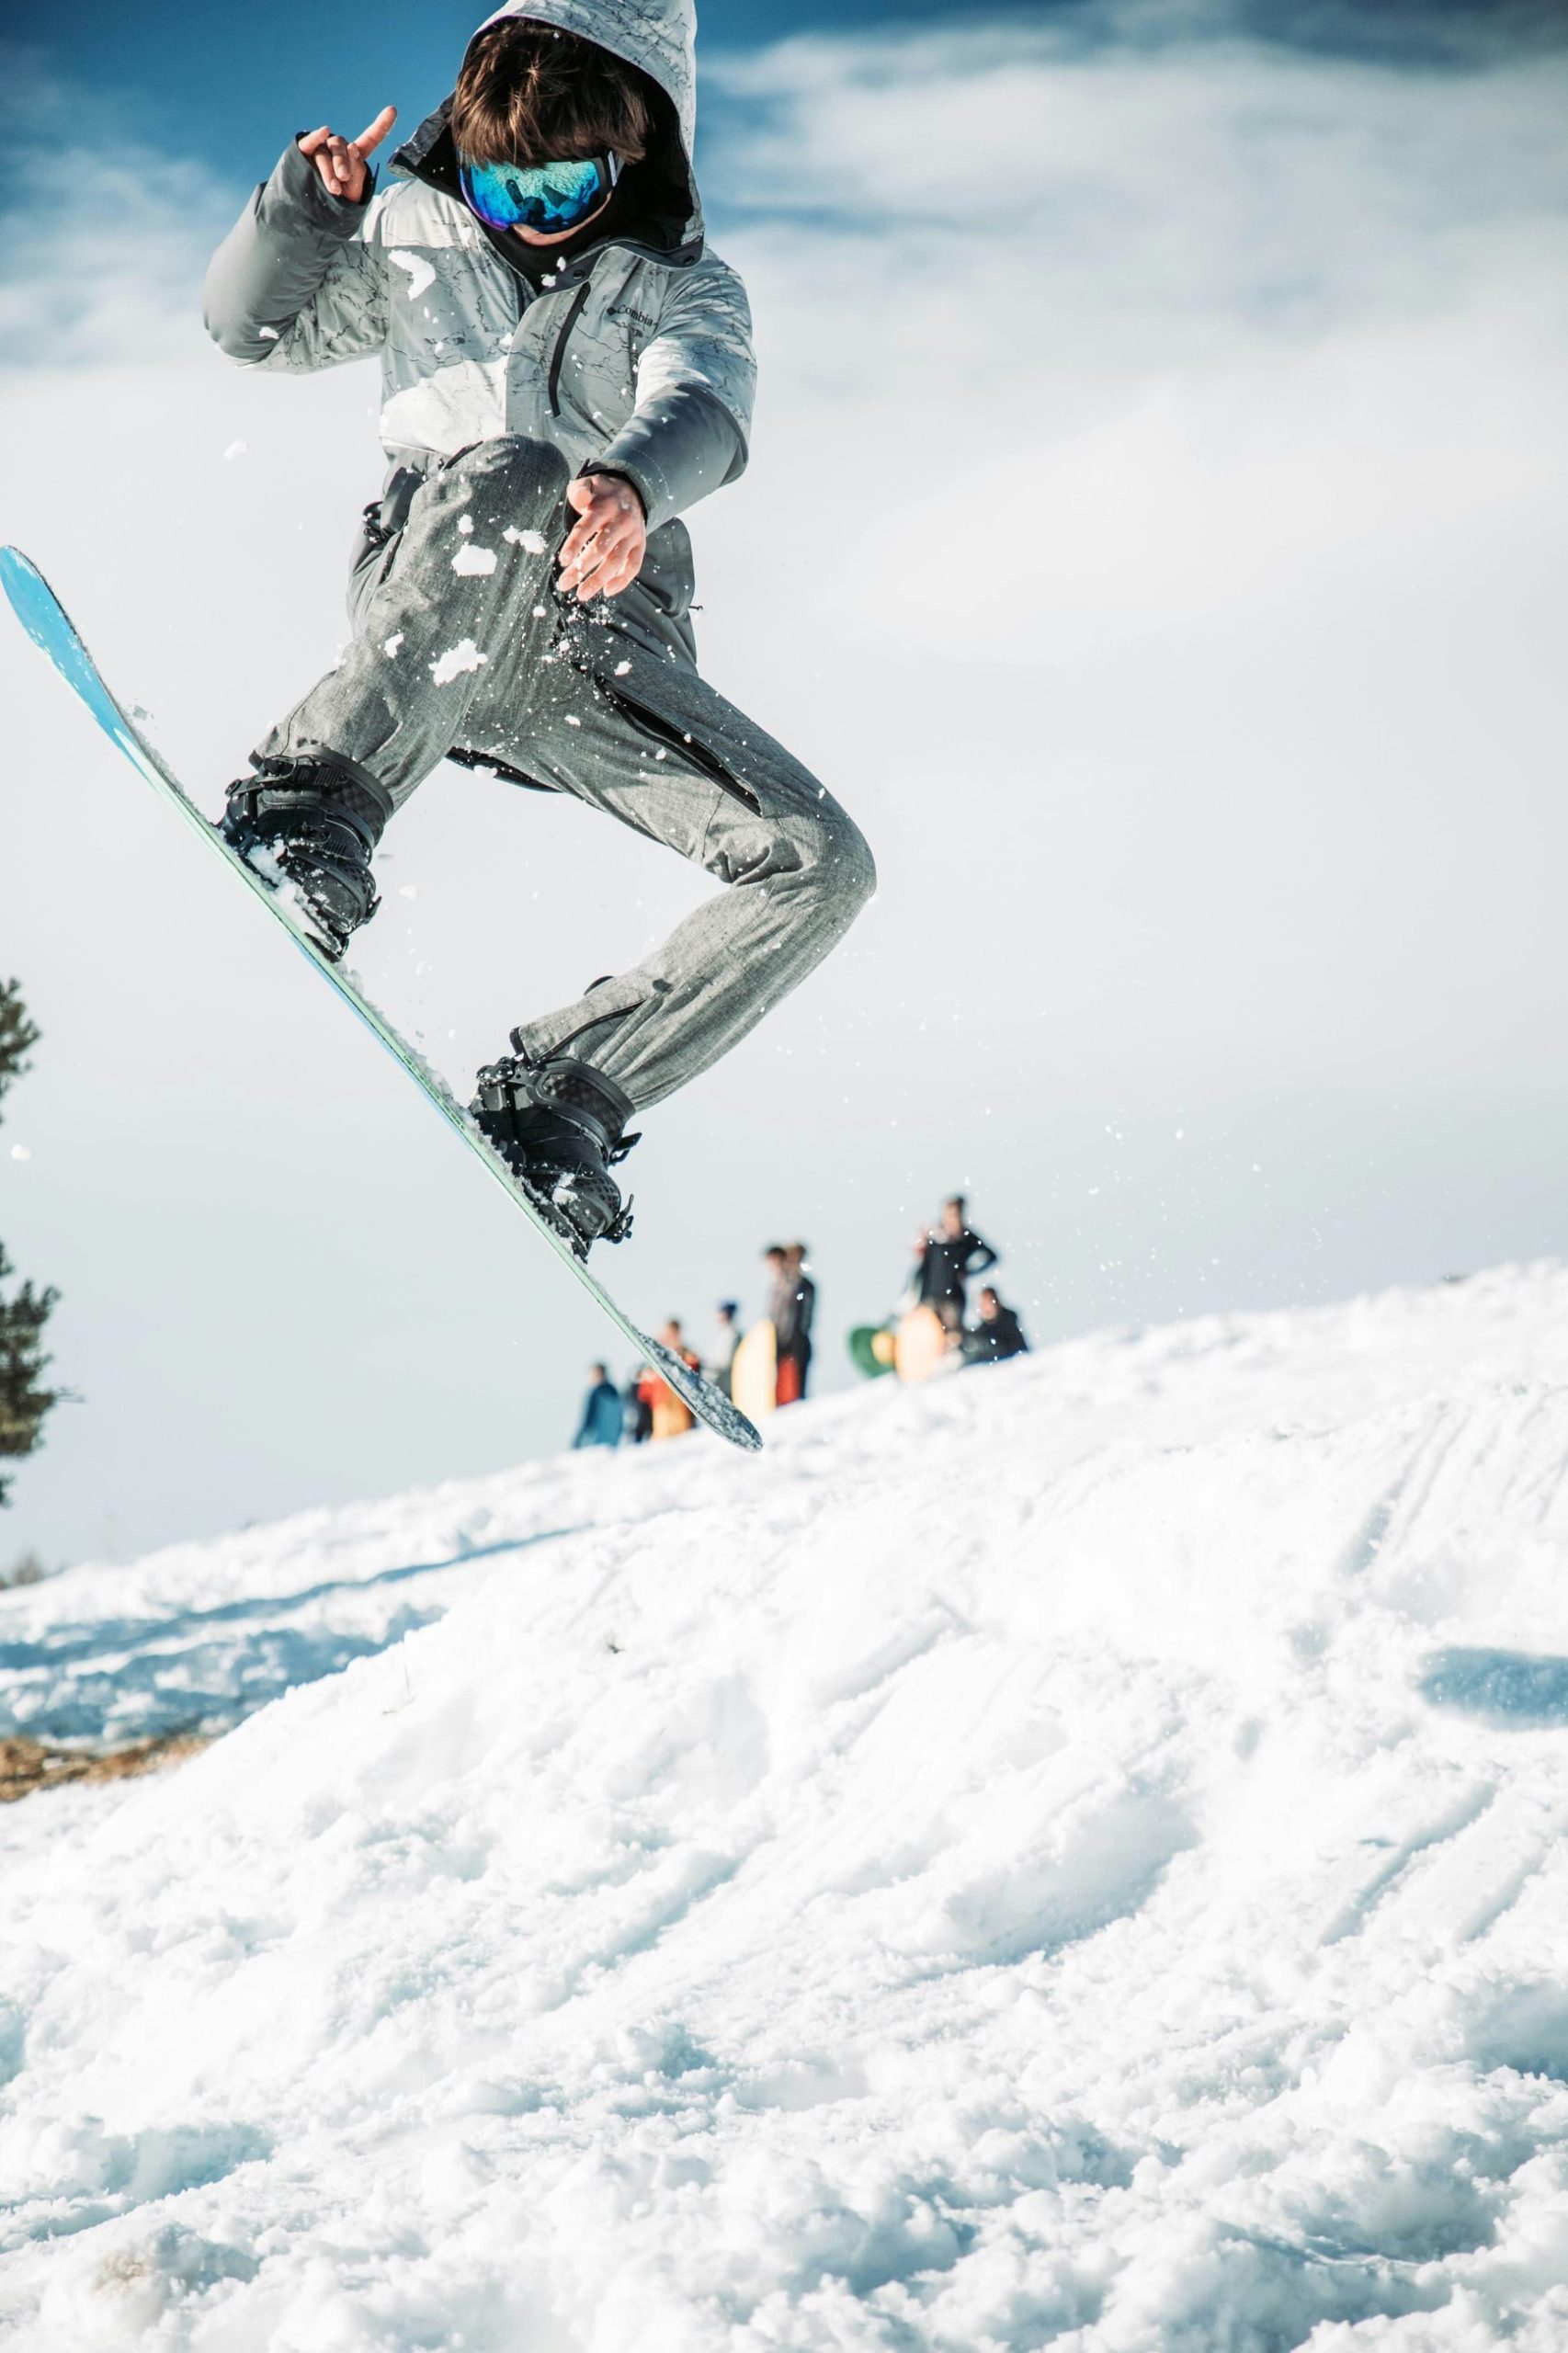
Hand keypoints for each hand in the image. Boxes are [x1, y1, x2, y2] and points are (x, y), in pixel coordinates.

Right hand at [299, 108, 396, 204]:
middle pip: (344, 147)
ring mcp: (322, 148)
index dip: (382, 125)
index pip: (370, 139)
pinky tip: (324, 131)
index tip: (393, 109)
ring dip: (331, 170)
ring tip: (334, 188)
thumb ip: (357, 172)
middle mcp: (339, 149)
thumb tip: (352, 147)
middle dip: (344, 164)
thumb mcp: (353, 192)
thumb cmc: (337, 202)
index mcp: (354, 157)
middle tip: (344, 178)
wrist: (313, 211)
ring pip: (328, 151)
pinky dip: (316, 136)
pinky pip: (310, 142)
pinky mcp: (306, 151)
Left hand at [558, 474, 646, 601]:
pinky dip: (622, 581)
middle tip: (564, 583)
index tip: (563, 561)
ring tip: (581, 594)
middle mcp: (621, 522)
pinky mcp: (640, 546)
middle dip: (581, 568)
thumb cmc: (601, 495)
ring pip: (616, 561)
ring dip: (598, 580)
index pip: (587, 527)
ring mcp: (633, 535)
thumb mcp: (590, 485)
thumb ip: (580, 491)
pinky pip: (634, 567)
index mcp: (605, 507)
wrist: (632, 492)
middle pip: (601, 548)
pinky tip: (607, 592)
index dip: (574, 544)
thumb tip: (580, 497)